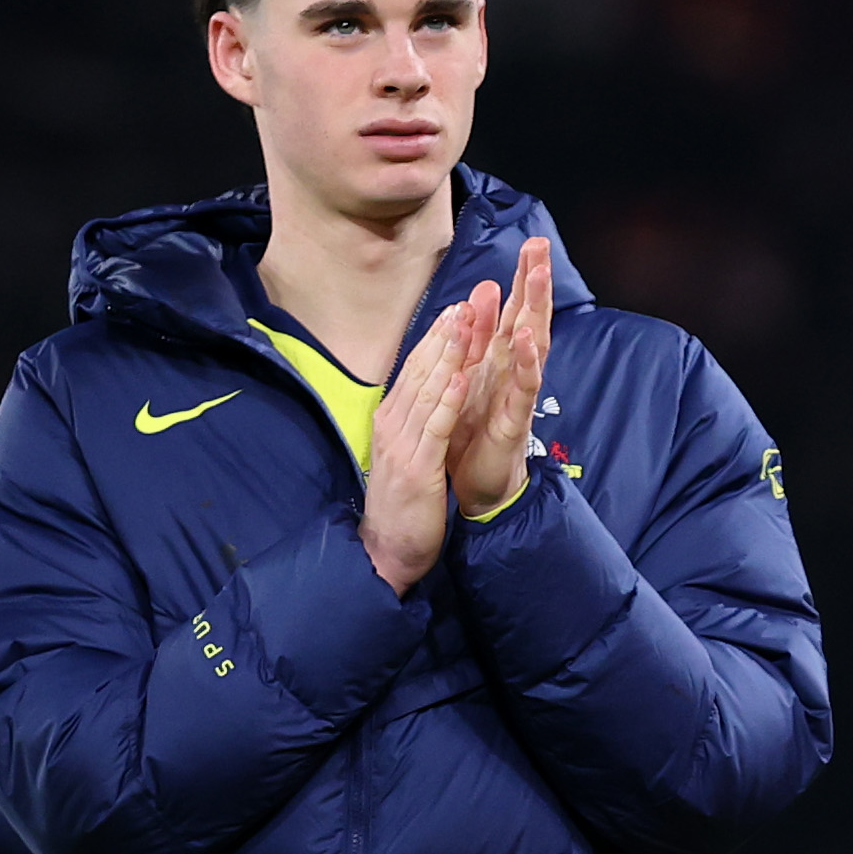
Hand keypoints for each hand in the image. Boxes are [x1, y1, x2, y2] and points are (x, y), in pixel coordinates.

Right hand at [361, 291, 495, 594]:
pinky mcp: (418, 468)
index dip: (435, 339)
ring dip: (448, 355)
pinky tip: (464, 376)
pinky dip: (449, 399)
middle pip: (420, 371)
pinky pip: (436, 426)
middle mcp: (393, 425)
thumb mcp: (404, 454)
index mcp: (391, 420)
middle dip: (444, 336)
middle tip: (466, 301)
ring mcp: (402, 445)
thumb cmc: (401, 505)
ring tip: (467, 324)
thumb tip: (422, 394)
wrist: (385, 552)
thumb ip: (411, 423)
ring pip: (428, 390)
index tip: (455, 309)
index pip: (414, 371)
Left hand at [447, 239, 555, 520]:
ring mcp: (518, 394)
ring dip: (535, 311)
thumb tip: (484, 294)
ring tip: (538, 278)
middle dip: (535, 283)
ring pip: (533, 345)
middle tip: (541, 246)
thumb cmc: (474, 433)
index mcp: (500, 361)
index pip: (516, 311)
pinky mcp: (515, 419)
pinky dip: (526, 362)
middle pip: (530, 318)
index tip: (531, 243)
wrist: (478, 486)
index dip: (523, 279)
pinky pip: (524, 387)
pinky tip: (526, 338)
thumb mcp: (471, 377)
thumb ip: (479, 339)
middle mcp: (515, 372)